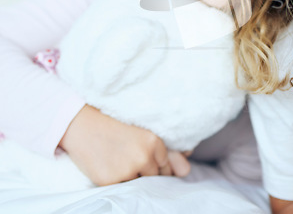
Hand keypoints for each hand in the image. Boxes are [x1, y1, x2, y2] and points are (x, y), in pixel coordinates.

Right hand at [59, 105, 190, 185]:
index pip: (166, 165)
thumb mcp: (141, 132)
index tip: (143, 158)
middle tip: (129, 158)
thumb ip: (167, 152)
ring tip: (120, 161)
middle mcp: (143, 156)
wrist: (82, 126)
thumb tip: (186, 172)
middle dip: (146, 173)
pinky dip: (118, 182)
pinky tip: (110, 167)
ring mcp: (127, 170)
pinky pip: (122, 189)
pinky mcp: (110, 181)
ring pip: (139, 184)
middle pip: (155, 177)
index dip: (156, 165)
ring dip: (133, 178)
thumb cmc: (113, 126)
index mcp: (153, 141)